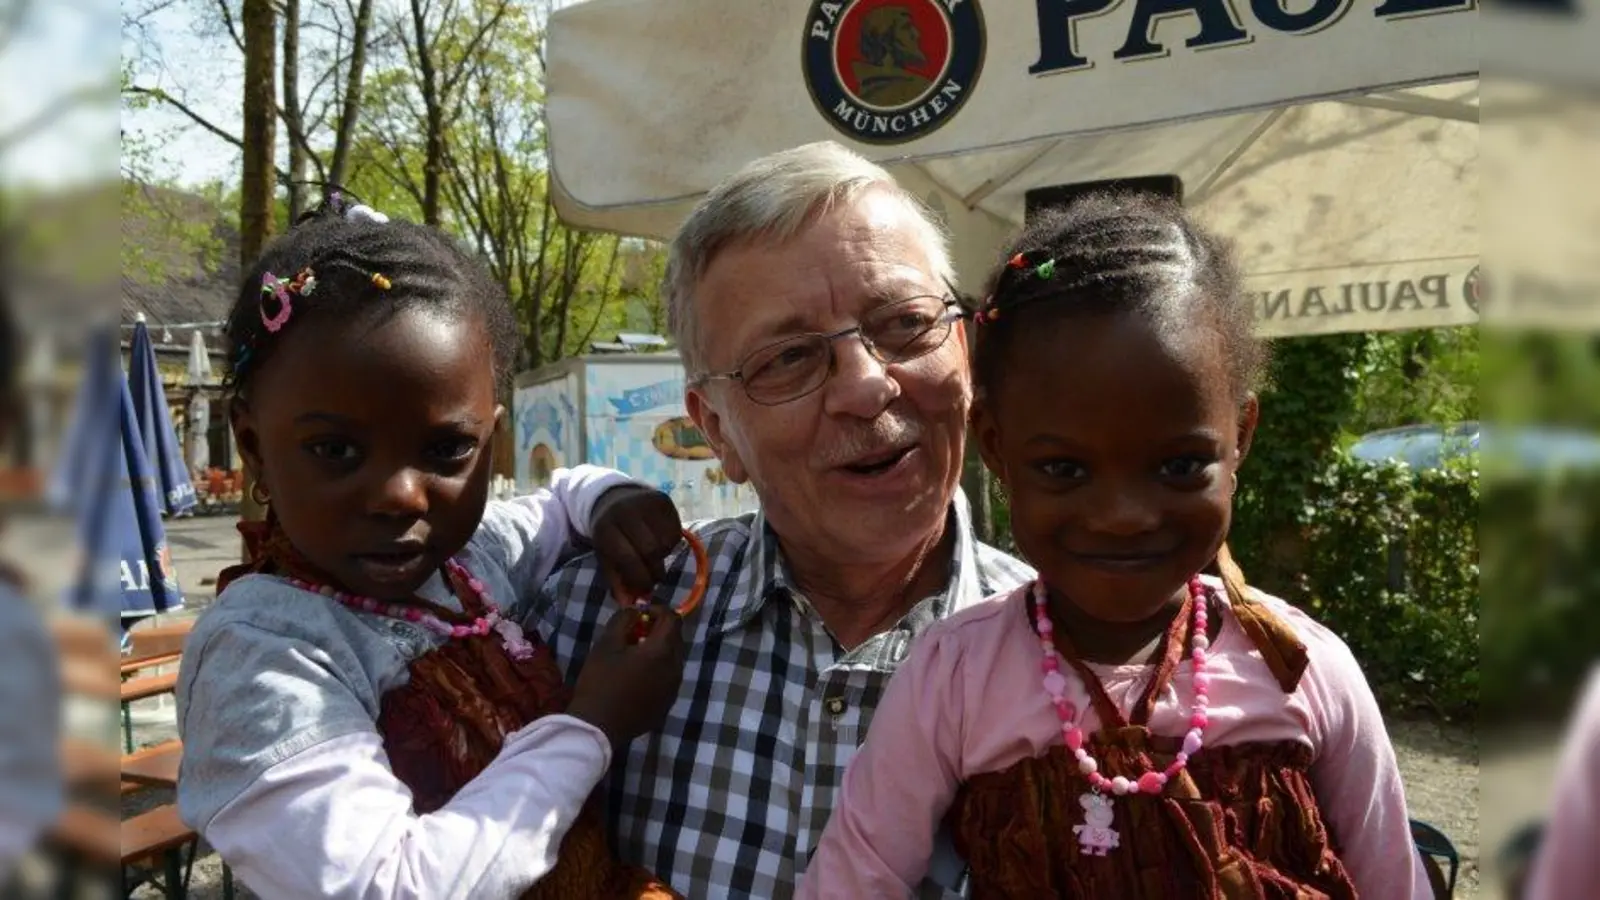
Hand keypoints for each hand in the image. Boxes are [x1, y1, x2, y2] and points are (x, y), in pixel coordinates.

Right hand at [567, 604, 685, 748]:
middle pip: (676, 639)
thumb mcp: (607, 644)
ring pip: (673, 660)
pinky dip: (658, 671)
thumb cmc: (600, 681)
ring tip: (634, 655)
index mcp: (662, 652)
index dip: (657, 610)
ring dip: (659, 651)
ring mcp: (673, 690)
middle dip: (659, 630)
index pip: (672, 619)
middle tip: (634, 633)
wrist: (597, 726)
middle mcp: (675, 669)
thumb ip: (624, 620)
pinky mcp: (667, 705)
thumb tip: (637, 611)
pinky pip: (669, 679)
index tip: (639, 615)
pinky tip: (637, 678)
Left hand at [590, 485, 683, 602]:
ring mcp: (645, 503)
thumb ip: (617, 581)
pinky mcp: (663, 499)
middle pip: (651, 550)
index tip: (645, 589)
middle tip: (654, 575)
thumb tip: (629, 604)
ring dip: (663, 554)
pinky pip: (677, 529)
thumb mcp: (606, 557)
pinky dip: (671, 541)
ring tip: (654, 554)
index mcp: (606, 529)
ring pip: (666, 541)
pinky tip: (660, 539)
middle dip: (655, 569)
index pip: (628, 559)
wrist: (613, 499)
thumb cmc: (610, 535)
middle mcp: (625, 512)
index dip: (640, 579)